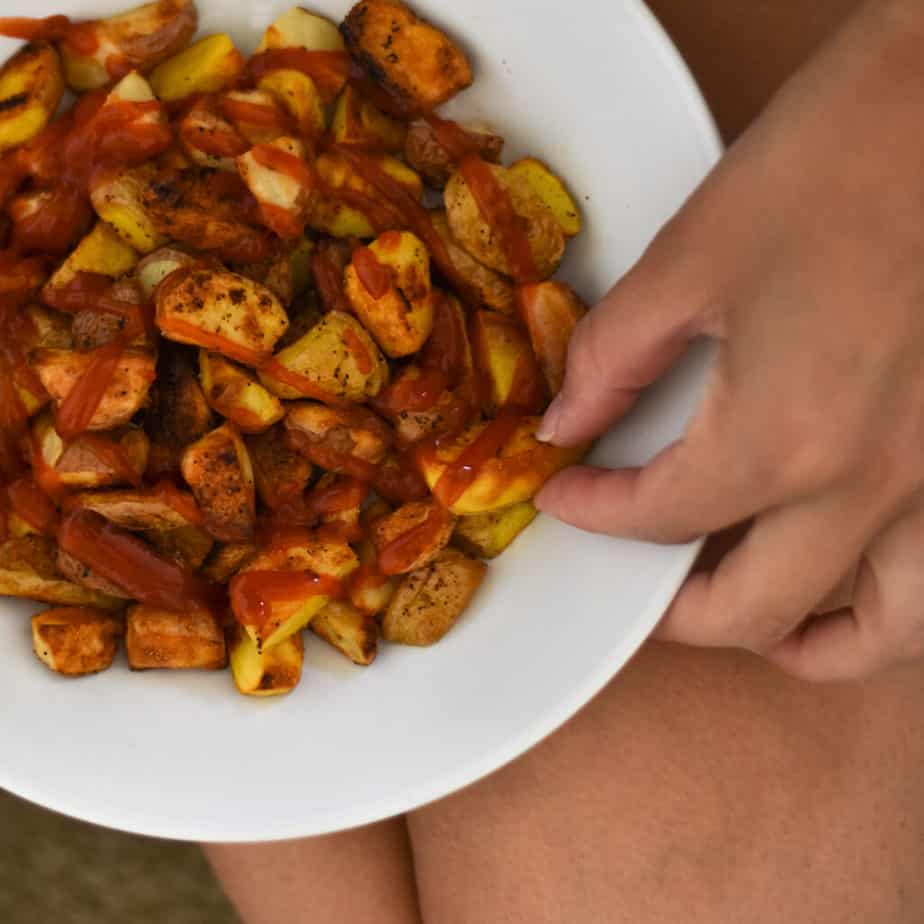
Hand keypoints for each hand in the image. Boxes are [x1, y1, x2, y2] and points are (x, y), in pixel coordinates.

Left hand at [535, 0, 923, 680]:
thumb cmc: (841, 157)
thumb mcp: (695, 257)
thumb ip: (612, 358)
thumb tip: (566, 423)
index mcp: (789, 439)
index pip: (661, 518)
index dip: (595, 511)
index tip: (566, 492)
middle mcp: (873, 489)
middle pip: (753, 611)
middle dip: (675, 611)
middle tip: (634, 580)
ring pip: (878, 633)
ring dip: (798, 641)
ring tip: (741, 608)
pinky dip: (884, 611)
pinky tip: (847, 581)